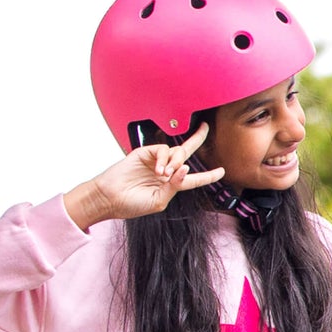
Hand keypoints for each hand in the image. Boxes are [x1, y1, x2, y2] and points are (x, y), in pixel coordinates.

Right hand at [64, 124, 225, 229]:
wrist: (110, 198)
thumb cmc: (132, 204)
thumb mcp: (159, 201)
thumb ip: (175, 186)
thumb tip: (185, 170)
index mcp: (171, 185)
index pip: (193, 178)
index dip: (208, 175)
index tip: (222, 171)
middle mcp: (165, 170)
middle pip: (186, 153)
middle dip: (197, 139)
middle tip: (205, 128)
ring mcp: (155, 161)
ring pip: (176, 152)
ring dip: (176, 162)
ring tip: (164, 174)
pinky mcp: (144, 152)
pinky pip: (163, 149)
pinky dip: (165, 158)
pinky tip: (159, 170)